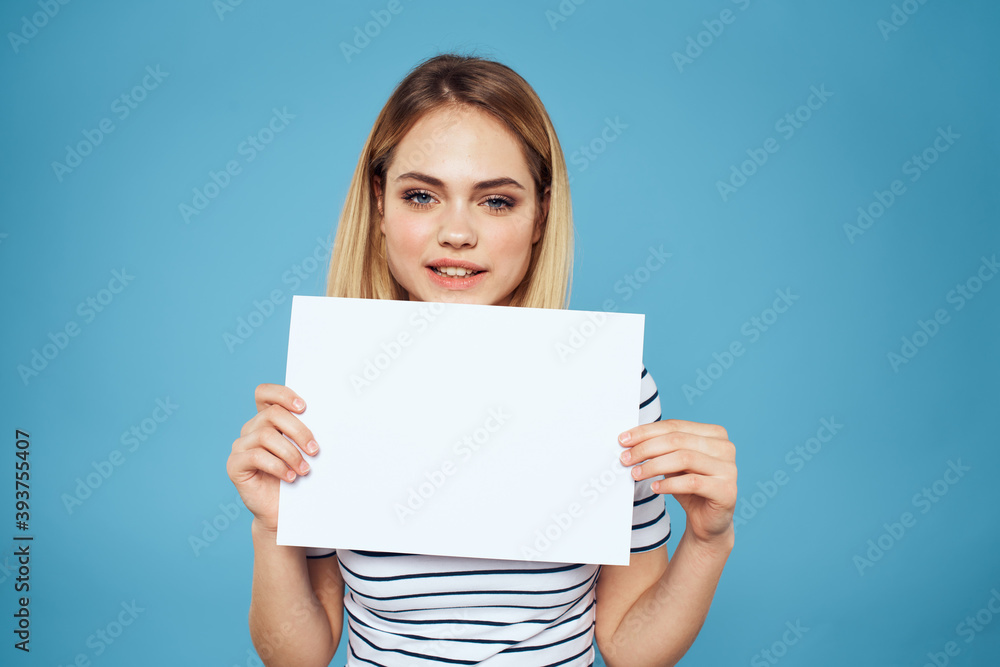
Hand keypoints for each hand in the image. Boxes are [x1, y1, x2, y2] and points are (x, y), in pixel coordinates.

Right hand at [226, 383, 318, 533]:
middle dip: (298, 430)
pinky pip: (256, 456)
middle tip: (314, 449)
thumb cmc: (296, 477)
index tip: (304, 407)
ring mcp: (240, 446)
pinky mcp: (235, 465)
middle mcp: (250, 429)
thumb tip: (327, 419)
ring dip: (291, 453)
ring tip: (305, 469)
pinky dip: (278, 466)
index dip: (282, 394)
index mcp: (266, 420)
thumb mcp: (303, 451)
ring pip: (266, 435)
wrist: (282, 512)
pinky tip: (290, 477)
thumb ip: (305, 433)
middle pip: (272, 414)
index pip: (265, 393)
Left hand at [618, 419, 736, 543]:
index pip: (675, 426)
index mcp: (714, 433)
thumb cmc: (690, 488)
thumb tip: (629, 440)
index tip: (623, 440)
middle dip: (646, 448)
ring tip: (636, 473)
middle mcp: (725, 447)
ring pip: (684, 458)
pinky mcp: (727, 490)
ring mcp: (729, 468)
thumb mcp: (673, 464)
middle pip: (677, 440)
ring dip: (654, 465)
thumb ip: (660, 448)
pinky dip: (669, 484)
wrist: (708, 521)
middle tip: (625, 458)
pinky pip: (693, 482)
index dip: (646, 432)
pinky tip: (655, 488)